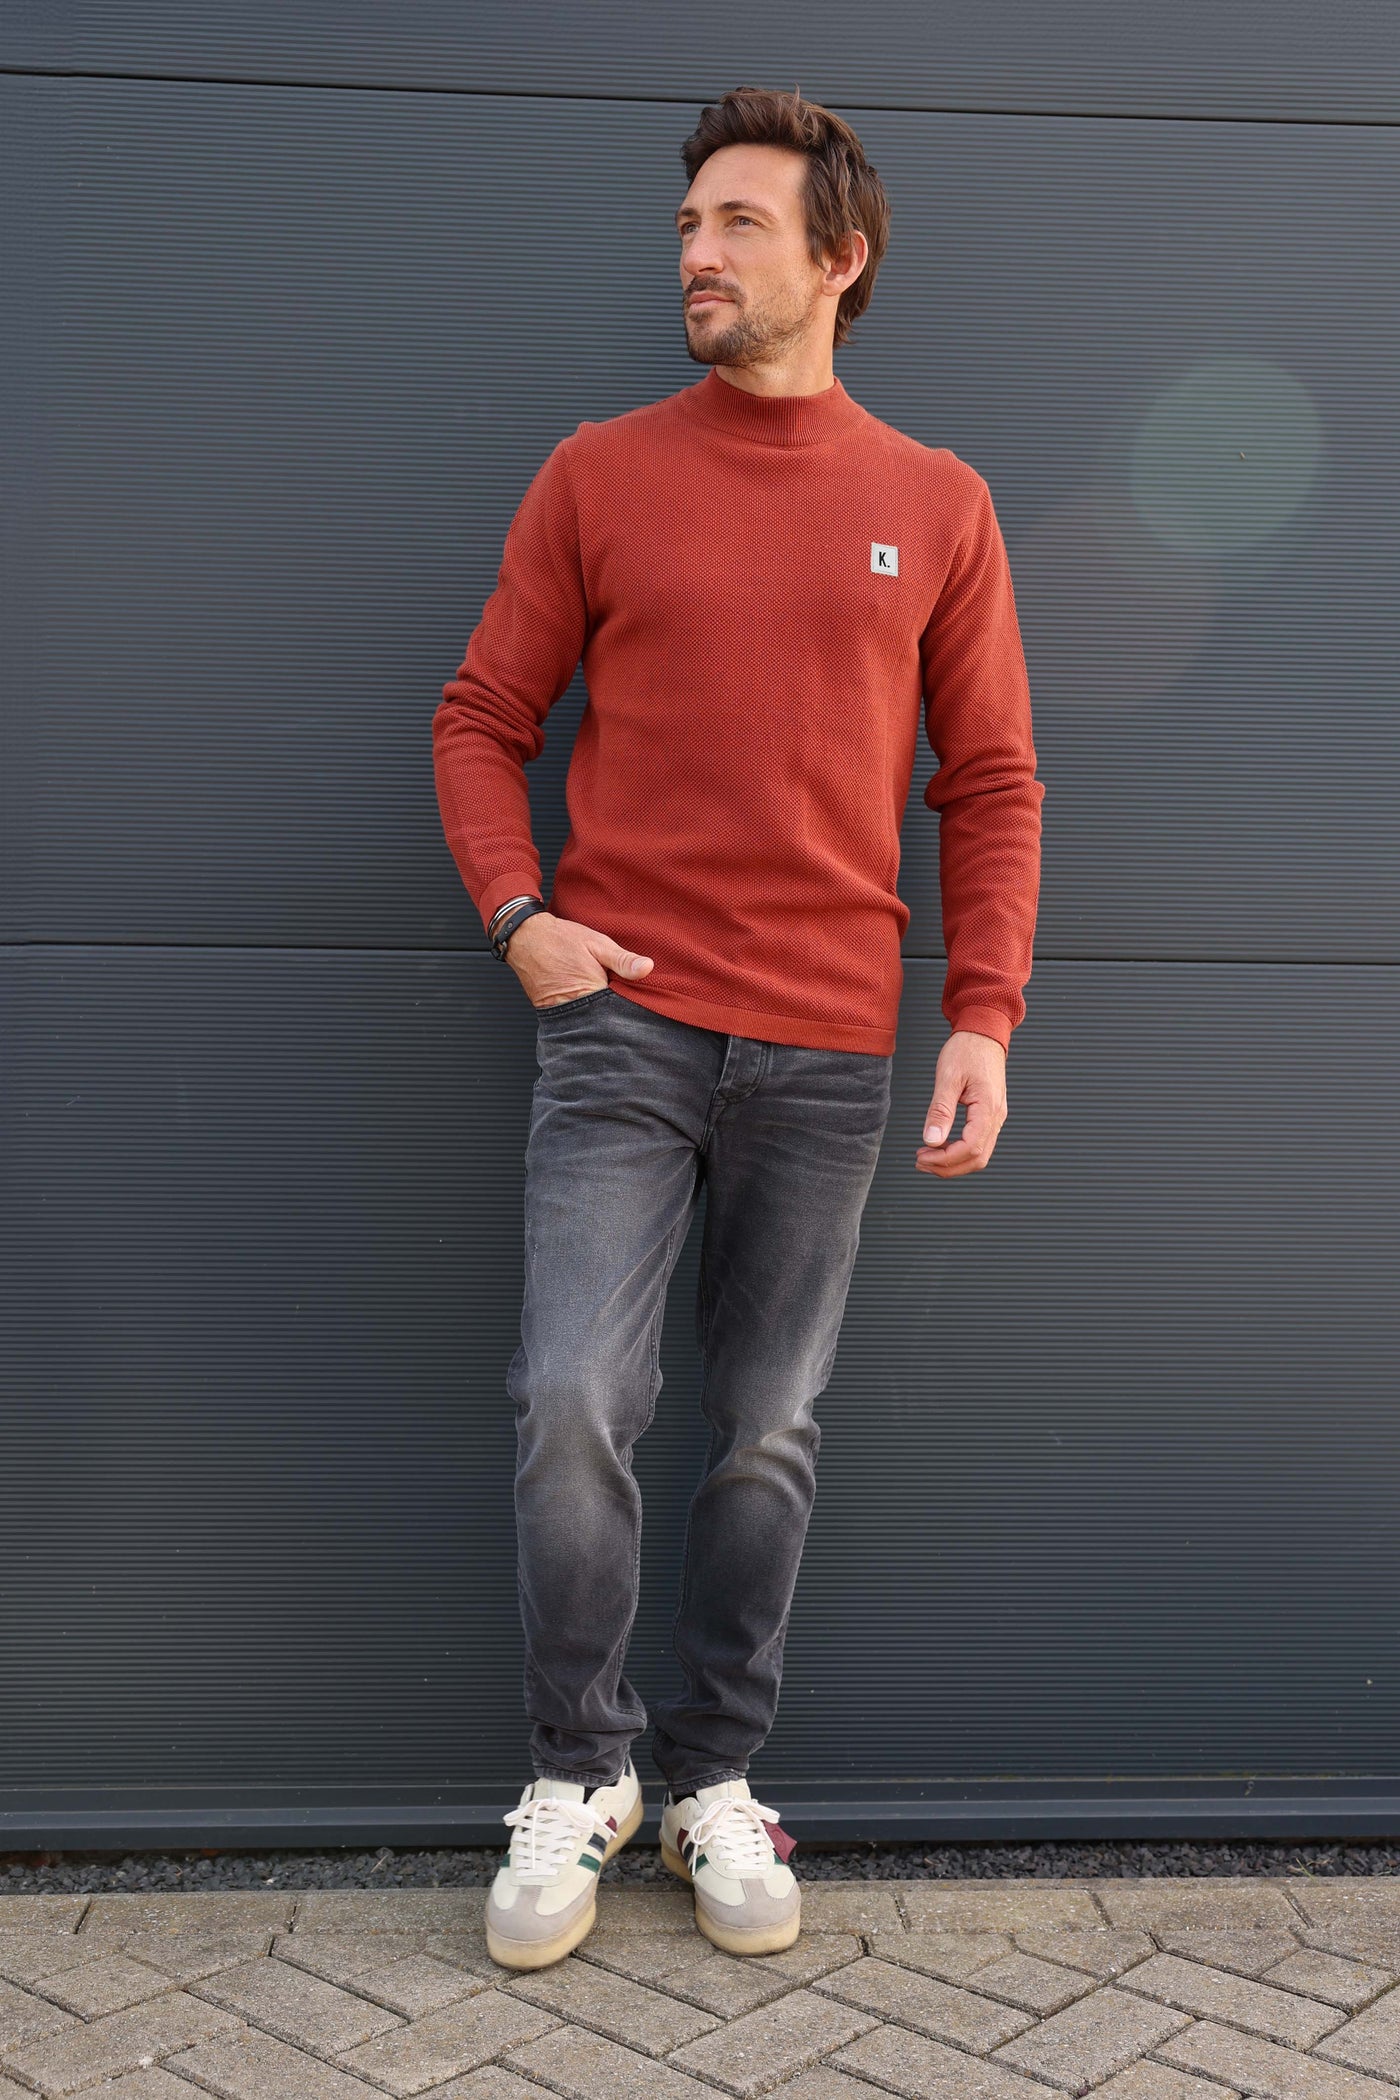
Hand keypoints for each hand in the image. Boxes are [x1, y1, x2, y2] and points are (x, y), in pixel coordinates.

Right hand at [507, 911, 654, 1009]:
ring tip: (608, 994)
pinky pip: (578, 1017)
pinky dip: (588, 1010)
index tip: (643, 996)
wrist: (525, 938)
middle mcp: (576, 1010)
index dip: (634, 1005)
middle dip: (619, 1011)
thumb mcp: (597, 944)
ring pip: (593, 1021)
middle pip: (608, 1021)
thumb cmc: (560, 940)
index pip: (621, 1012)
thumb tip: (648, 968)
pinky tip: (593, 997)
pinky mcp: (555, 1014)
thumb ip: (623, 960)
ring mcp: (564, 1014)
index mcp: (591, 994)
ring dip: (604, 1012)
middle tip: (624, 993)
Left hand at [915, 1030, 1007, 1176]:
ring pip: (980, 1155)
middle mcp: (996, 1116)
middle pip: (977, 1159)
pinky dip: (959, 1152)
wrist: (983, 1033)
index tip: (922, 1157)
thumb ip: (940, 1111)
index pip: (970, 1149)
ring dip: (953, 1162)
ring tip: (927, 1157)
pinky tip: (941, 1146)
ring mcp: (996, 1117)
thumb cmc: (967, 1049)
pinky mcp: (990, 1115)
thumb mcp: (948, 1078)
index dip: (945, 1159)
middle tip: (920, 1162)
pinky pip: (979, 1143)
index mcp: (988, 1108)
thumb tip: (931, 1140)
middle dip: (947, 1167)